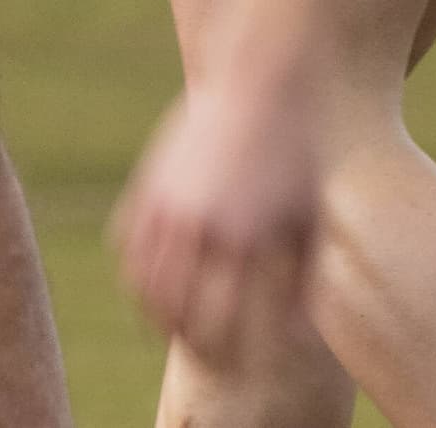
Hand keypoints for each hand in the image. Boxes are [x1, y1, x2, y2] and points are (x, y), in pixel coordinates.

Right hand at [110, 69, 324, 367]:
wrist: (267, 79)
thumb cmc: (300, 151)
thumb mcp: (309, 216)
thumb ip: (302, 279)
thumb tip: (295, 335)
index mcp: (241, 240)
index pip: (215, 321)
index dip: (219, 347)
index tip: (229, 356)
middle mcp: (197, 226)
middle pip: (170, 309)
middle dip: (183, 334)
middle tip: (196, 344)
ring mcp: (166, 202)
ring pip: (139, 281)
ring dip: (151, 308)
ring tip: (168, 320)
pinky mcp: (150, 181)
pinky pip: (126, 241)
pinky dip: (134, 267)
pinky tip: (153, 277)